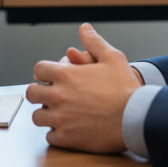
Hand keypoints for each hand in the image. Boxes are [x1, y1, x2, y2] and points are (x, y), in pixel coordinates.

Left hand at [26, 23, 141, 152]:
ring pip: (37, 117)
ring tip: (59, 113)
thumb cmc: (125, 87)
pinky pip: (49, 136)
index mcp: (66, 75)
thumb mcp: (113, 57)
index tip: (52, 78)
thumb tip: (84, 28)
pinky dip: (56, 133)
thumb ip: (94, 42)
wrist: (135, 117)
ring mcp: (60, 119)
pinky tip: (67, 129)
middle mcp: (58, 96)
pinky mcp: (66, 138)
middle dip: (40, 93)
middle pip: (32, 93)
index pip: (38, 70)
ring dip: (46, 114)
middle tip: (52, 96)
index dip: (44, 73)